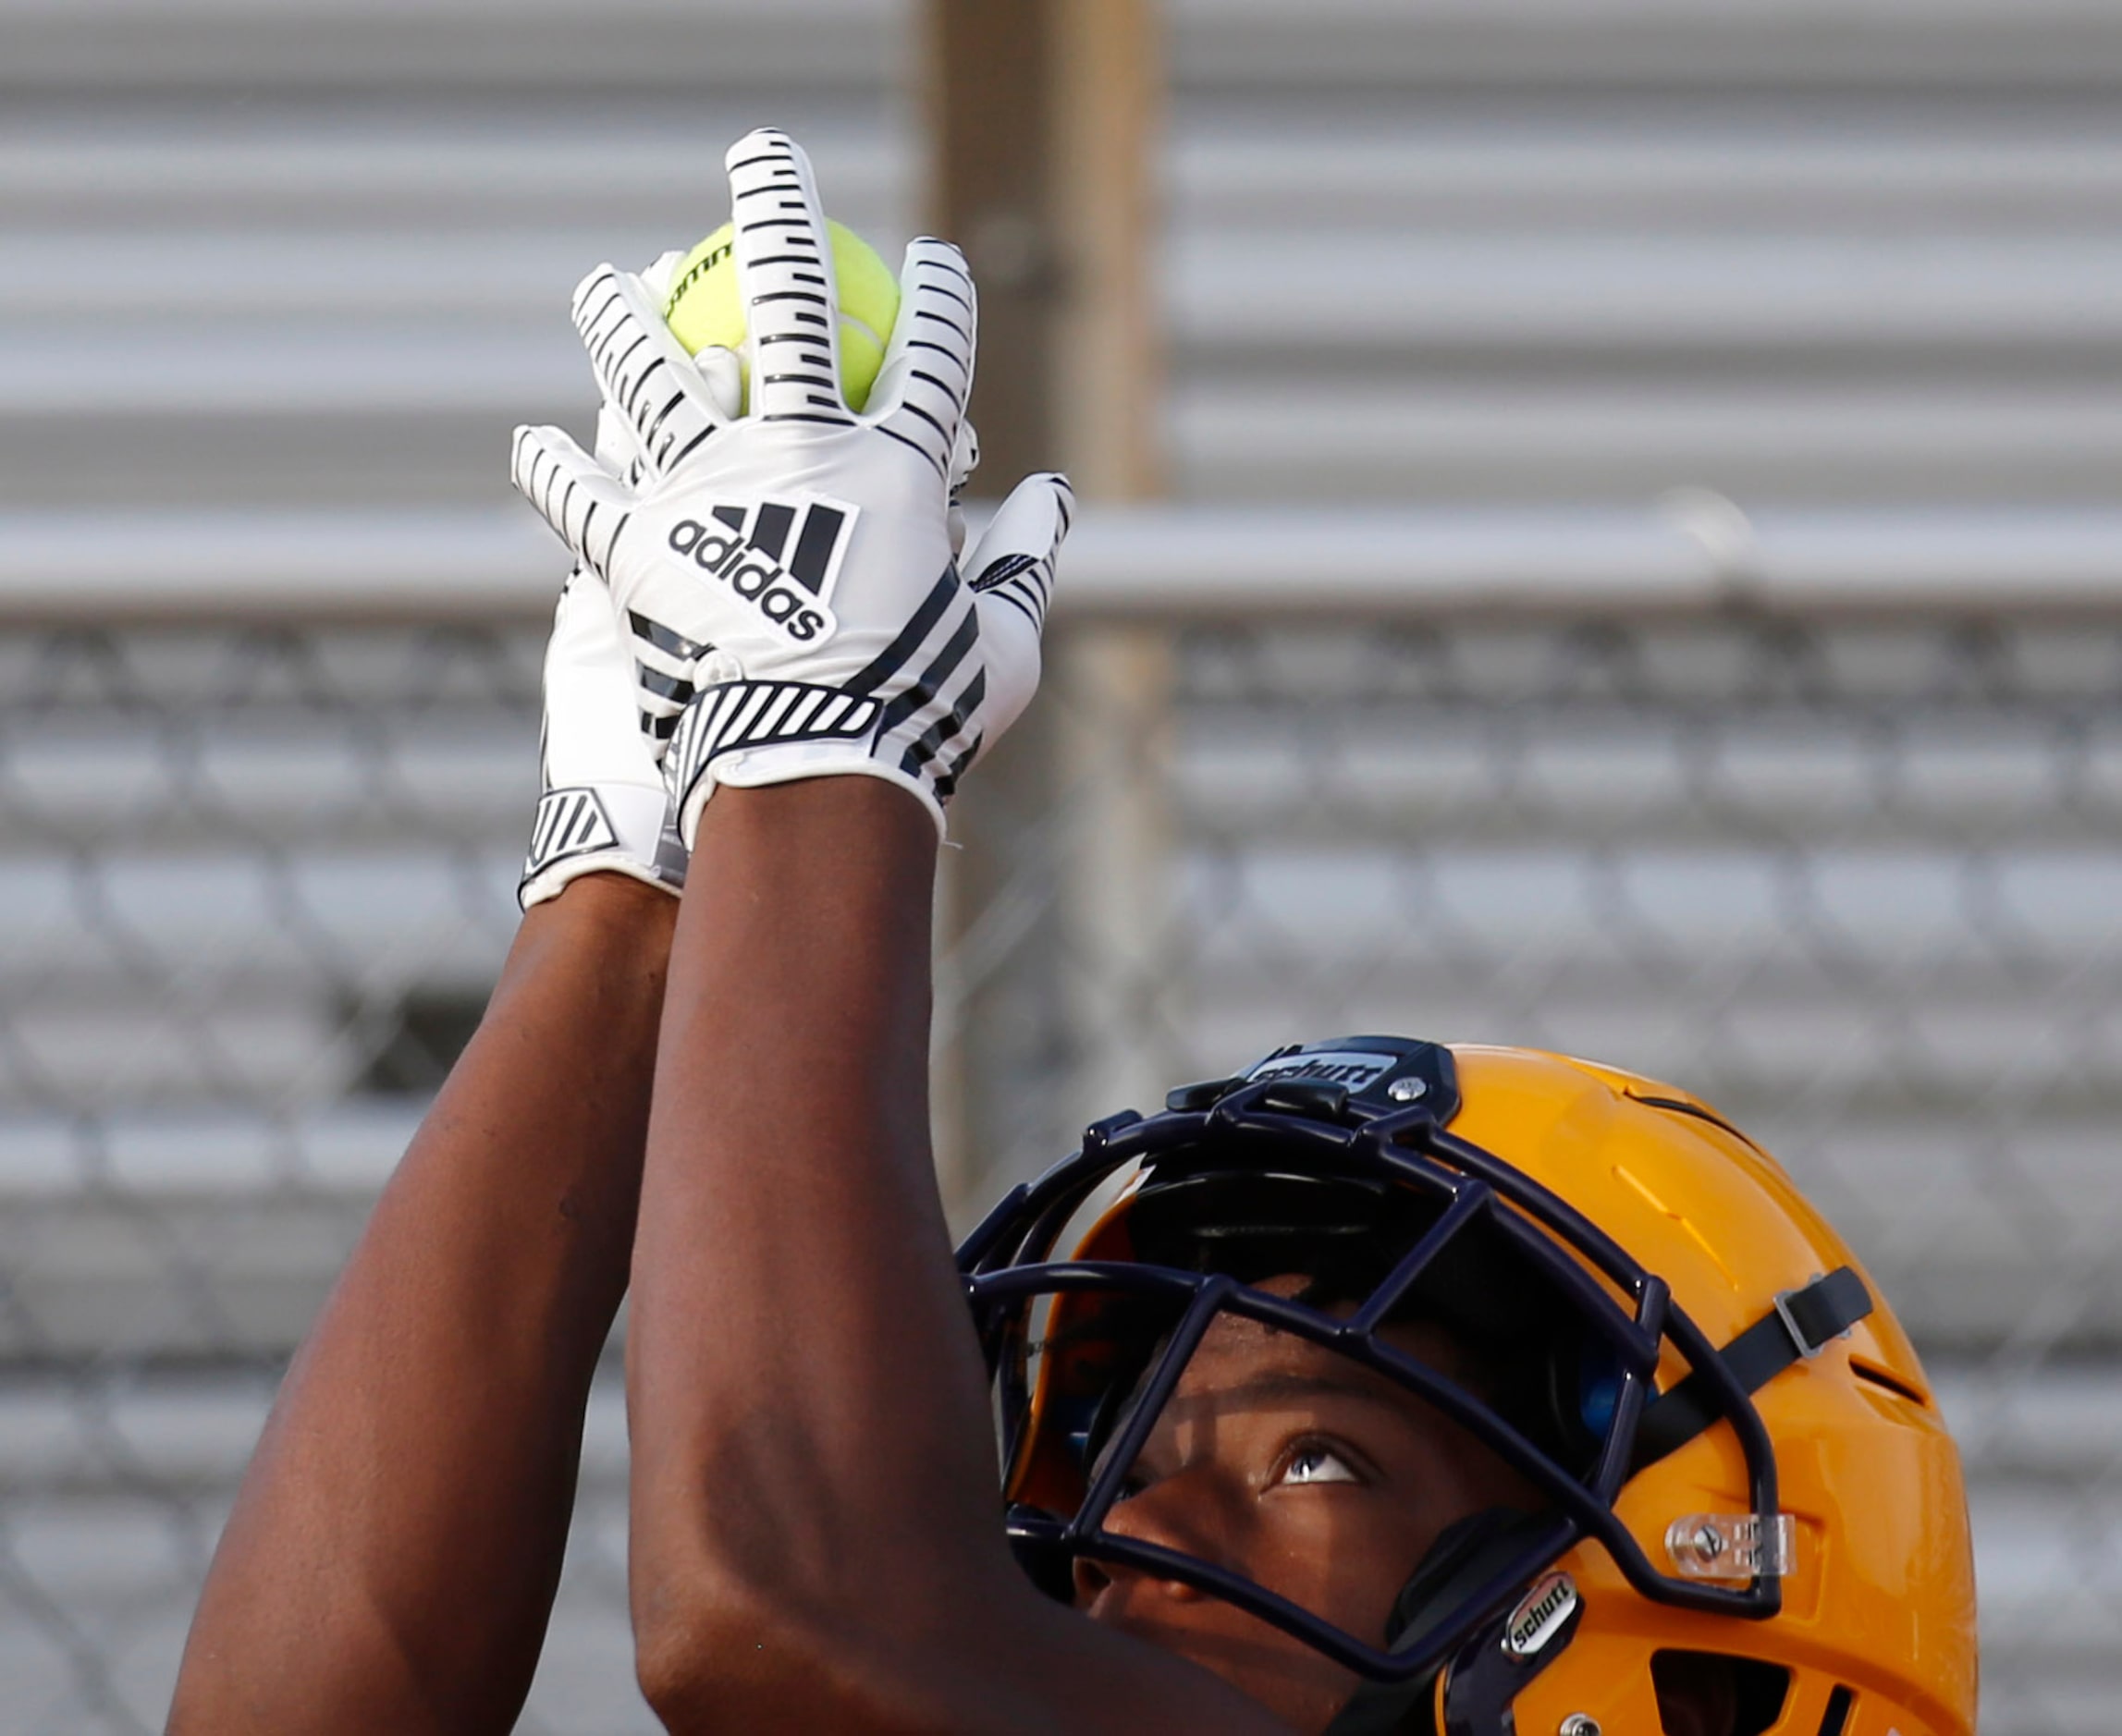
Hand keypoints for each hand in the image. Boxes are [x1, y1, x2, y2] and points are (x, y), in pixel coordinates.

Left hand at [509, 127, 1070, 843]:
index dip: (939, 301)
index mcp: (895, 474)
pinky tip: (531, 442)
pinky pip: (586, 503)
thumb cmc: (924, 715)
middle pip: (788, 308)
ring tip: (611, 279)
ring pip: (658, 378)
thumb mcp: (1002, 639)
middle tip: (764, 160)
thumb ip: (1027, 557)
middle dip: (779, 216)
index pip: (930, 358)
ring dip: (629, 321)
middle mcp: (797, 456)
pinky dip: (557, 474)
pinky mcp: (640, 551)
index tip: (935, 257)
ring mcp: (710, 495)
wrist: (816, 770)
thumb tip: (1056, 493)